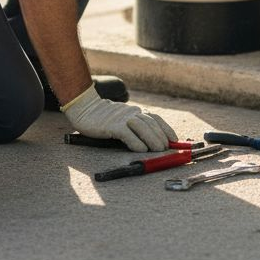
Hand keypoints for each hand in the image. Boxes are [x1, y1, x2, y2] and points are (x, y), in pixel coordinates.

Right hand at [61, 84, 177, 151]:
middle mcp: (131, 113)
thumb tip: (152, 139)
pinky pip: (127, 134)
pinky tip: (141, 149)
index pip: (156, 119)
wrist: (85, 109)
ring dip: (153, 139)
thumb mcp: (123, 119)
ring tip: (159, 150)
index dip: (166, 129)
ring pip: (142, 128)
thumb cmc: (105, 118)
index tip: (174, 140)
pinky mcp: (112, 125)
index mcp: (135, 111)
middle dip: (161, 136)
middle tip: (167, 149)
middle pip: (151, 124)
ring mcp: (122, 118)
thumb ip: (135, 126)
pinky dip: (136, 142)